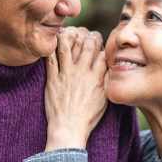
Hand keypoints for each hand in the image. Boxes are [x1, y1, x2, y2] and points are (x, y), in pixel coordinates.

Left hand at [44, 27, 107, 150]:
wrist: (69, 129)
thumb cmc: (88, 117)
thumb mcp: (105, 99)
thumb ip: (107, 80)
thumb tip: (110, 67)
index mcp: (97, 77)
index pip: (102, 51)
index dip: (101, 43)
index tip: (97, 42)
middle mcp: (82, 73)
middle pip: (87, 44)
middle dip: (87, 35)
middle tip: (84, 34)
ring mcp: (66, 75)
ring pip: (68, 46)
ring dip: (69, 36)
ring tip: (69, 33)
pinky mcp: (52, 79)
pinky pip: (51, 58)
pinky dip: (51, 47)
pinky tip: (53, 42)